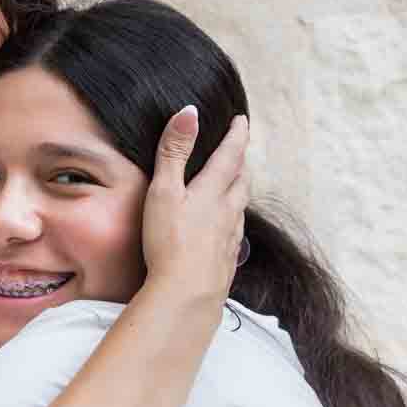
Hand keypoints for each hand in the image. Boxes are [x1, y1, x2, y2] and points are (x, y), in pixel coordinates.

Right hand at [141, 108, 248, 305]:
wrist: (187, 294)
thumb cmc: (170, 242)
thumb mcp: (165, 191)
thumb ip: (174, 152)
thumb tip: (189, 112)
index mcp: (213, 191)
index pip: (230, 155)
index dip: (236, 135)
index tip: (241, 120)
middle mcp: (228, 212)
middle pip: (241, 180)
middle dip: (240, 162)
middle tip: (238, 151)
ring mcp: (230, 238)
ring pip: (240, 207)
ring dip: (239, 191)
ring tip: (234, 185)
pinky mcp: (226, 260)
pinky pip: (235, 233)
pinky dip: (233, 220)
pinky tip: (226, 229)